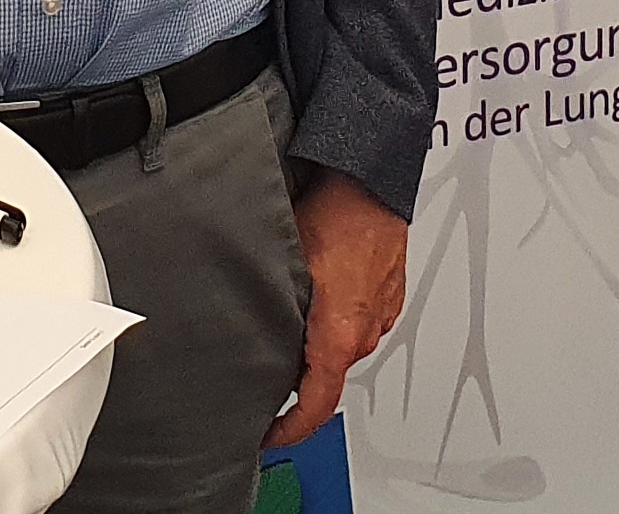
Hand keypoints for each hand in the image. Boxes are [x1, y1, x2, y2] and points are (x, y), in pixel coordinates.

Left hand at [268, 170, 406, 447]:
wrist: (372, 181)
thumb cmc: (335, 216)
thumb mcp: (285, 266)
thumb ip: (264, 304)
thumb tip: (231, 323)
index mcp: (338, 337)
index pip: (316, 408)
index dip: (289, 431)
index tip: (269, 435)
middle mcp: (363, 333)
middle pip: (325, 375)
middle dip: (296, 374)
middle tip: (265, 363)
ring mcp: (380, 315)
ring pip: (341, 344)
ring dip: (317, 340)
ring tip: (291, 314)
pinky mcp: (388, 296)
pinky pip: (359, 320)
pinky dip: (338, 316)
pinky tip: (321, 288)